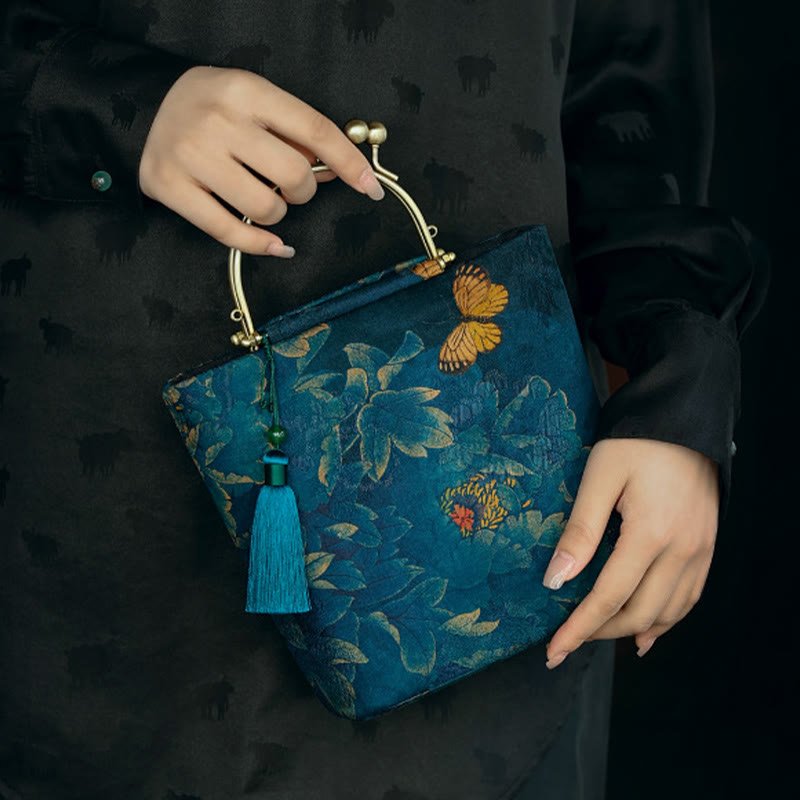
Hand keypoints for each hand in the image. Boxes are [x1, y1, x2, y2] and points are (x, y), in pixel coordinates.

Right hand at [138, 66, 384, 254]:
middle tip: (292, 185)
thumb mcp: (253, 101)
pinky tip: (275, 245)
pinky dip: (262, 245)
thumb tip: (340, 172)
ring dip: (278, 214)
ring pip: (267, 208)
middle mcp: (218, 120)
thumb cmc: (212, 107)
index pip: (314, 130)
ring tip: (265, 199)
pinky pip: (231, 233)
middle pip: (294, 175)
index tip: (370, 188)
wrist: (141, 106)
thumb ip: (294, 132)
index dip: (349, 163)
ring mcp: (191, 155)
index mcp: (246, 90)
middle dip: (304, 190)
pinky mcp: (170, 187)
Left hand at [542, 437, 718, 667]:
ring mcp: (701, 550)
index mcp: (652, 534)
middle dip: (600, 633)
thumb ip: (579, 531)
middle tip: (567, 641)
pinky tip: (648, 629)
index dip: (579, 628)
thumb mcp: (598, 478)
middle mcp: (683, 550)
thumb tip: (555, 580)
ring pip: (669, 612)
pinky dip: (667, 618)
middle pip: (640, 613)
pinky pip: (690, 596)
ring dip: (632, 630)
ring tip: (600, 638)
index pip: (609, 597)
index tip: (554, 649)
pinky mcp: (707, 545)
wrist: (683, 418)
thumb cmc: (635, 442)